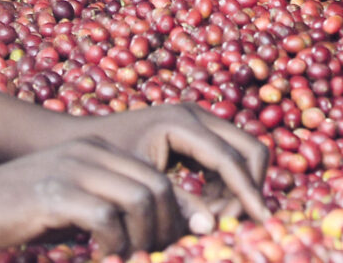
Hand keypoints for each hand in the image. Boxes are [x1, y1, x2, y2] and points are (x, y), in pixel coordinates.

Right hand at [0, 138, 207, 255]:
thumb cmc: (23, 212)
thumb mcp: (74, 205)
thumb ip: (111, 211)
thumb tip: (155, 236)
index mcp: (99, 151)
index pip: (159, 176)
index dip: (178, 212)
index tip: (183, 240)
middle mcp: (91, 152)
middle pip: (157, 187)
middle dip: (166, 228)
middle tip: (155, 254)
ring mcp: (73, 169)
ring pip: (139, 199)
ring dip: (142, 238)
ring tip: (129, 257)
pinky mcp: (55, 192)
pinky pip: (105, 218)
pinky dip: (114, 244)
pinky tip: (102, 256)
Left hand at [78, 102, 272, 224]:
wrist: (79, 143)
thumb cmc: (104, 163)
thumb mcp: (143, 185)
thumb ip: (179, 203)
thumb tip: (212, 227)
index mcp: (181, 122)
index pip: (231, 159)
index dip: (248, 192)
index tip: (263, 221)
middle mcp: (196, 114)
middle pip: (250, 149)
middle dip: (249, 188)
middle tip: (232, 221)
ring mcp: (198, 120)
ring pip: (243, 154)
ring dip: (237, 188)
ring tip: (213, 218)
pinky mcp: (195, 133)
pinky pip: (226, 158)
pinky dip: (225, 184)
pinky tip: (205, 208)